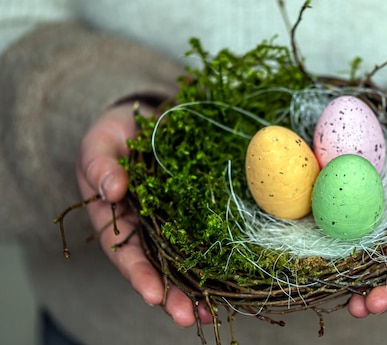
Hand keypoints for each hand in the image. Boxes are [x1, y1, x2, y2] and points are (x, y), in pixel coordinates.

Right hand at [75, 102, 213, 326]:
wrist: (147, 120)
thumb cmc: (116, 135)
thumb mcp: (100, 144)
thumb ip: (99, 166)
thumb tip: (111, 190)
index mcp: (115, 219)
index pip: (124, 253)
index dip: (138, 275)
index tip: (153, 294)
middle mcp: (144, 228)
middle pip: (157, 267)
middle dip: (171, 295)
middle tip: (187, 317)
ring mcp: (171, 222)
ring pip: (184, 260)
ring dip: (197, 287)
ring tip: (212, 312)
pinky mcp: (196, 211)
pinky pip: (207, 235)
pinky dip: (219, 257)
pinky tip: (235, 276)